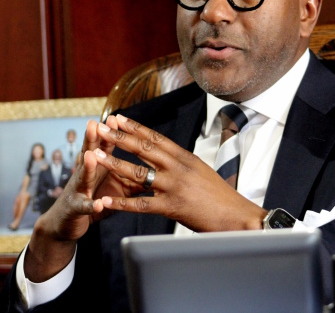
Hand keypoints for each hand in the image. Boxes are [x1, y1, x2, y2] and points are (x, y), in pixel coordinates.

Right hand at [25, 116, 126, 281]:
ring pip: (82, 177)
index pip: (103, 147)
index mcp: (96, 167)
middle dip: (91, 139)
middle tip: (94, 124)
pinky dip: (89, 205)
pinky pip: (83, 207)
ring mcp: (77, 191)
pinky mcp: (74, 209)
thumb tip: (154, 170)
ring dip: (87, 167)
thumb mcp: (113, 187)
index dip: (109, 133)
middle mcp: (84, 175)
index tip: (115, 117)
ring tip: (91, 156)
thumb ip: (131, 177)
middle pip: (88, 154)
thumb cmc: (92, 198)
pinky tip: (96, 204)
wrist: (65, 222)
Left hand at [94, 114, 266, 231]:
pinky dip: (121, 204)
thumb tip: (166, 155)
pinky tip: (105, 201)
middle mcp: (179, 168)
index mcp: (185, 157)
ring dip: (115, 163)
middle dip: (119, 137)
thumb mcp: (201, 172)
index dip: (135, 127)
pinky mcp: (172, 207)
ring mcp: (174, 187)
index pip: (156, 137)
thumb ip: (182, 164)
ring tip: (96, 156)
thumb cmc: (221, 197)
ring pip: (138, 173)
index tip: (118, 118)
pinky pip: (141, 204)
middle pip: (144, 148)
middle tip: (100, 127)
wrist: (238, 216)